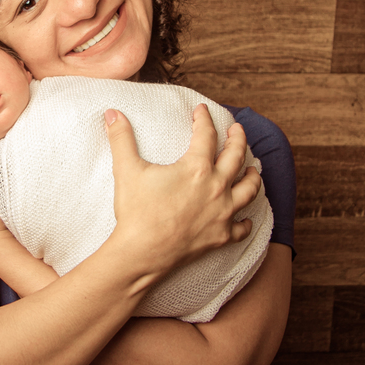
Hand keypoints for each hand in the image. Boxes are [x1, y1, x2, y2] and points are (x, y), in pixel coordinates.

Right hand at [104, 103, 261, 273]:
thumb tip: (111, 113)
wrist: (141, 253)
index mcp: (196, 168)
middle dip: (238, 139)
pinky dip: (246, 221)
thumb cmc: (136, 212)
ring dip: (253, 176)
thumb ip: (121, 139)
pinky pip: (241, 228)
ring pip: (249, 190)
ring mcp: (222, 213)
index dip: (204, 119)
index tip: (201, 111)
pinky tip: (245, 218)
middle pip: (236, 157)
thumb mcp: (126, 170)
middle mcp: (216, 188)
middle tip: (237, 130)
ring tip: (253, 169)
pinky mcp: (220, 237)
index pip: (206, 135)